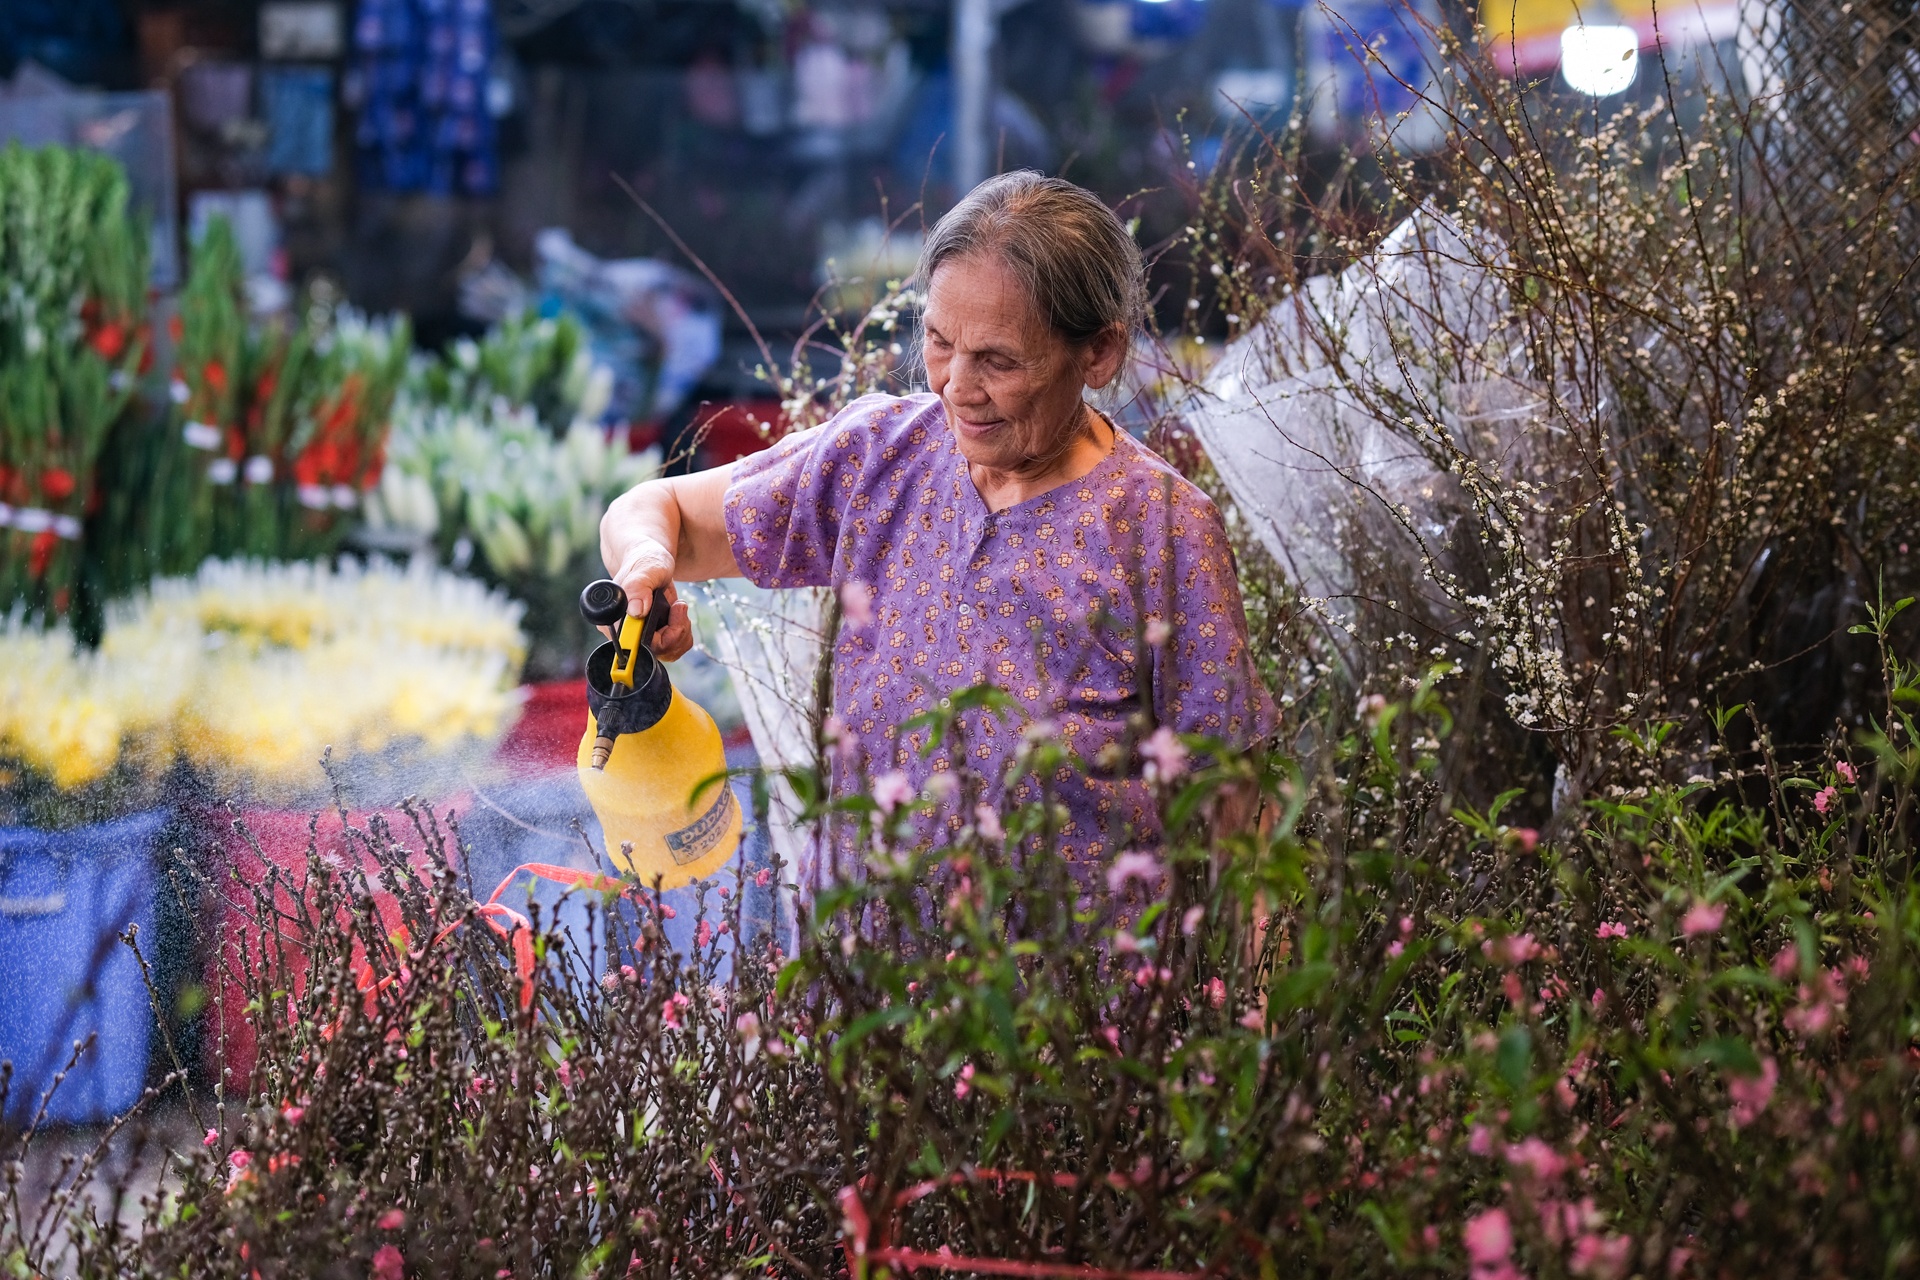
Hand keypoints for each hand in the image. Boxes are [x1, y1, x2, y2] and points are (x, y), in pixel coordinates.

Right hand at [602, 527, 693, 661]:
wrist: (652, 560)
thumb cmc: (645, 560)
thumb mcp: (644, 569)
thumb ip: (638, 587)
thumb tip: (635, 611)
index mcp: (612, 620)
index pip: (632, 647)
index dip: (655, 638)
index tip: (671, 613)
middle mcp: (624, 633)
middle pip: (654, 652)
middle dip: (674, 631)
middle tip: (678, 606)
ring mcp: (641, 637)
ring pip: (668, 652)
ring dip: (681, 630)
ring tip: (678, 606)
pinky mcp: (655, 637)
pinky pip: (675, 648)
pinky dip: (683, 631)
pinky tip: (678, 613)